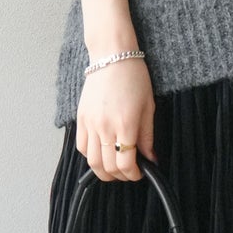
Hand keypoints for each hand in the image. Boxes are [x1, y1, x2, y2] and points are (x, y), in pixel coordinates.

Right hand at [76, 57, 156, 181]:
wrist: (112, 57)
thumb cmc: (134, 78)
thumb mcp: (149, 107)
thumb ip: (148, 137)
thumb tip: (151, 159)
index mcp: (125, 124)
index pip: (125, 163)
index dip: (133, 175)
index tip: (140, 173)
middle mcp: (105, 126)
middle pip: (108, 167)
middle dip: (121, 176)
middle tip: (129, 172)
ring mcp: (90, 123)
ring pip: (92, 161)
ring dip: (104, 171)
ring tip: (115, 168)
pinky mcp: (80, 118)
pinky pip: (81, 147)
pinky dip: (91, 157)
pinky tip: (101, 154)